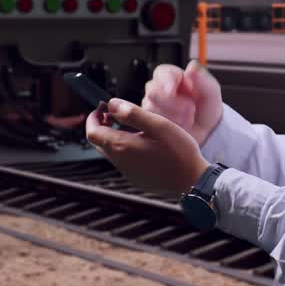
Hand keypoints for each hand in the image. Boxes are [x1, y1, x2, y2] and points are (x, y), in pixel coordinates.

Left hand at [84, 98, 209, 197]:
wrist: (192, 181)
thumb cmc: (179, 152)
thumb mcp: (158, 125)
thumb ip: (133, 113)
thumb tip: (112, 104)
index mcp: (122, 147)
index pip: (92, 132)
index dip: (93, 117)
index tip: (102, 107)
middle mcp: (120, 162)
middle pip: (99, 142)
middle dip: (102, 126)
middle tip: (114, 114)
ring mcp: (127, 172)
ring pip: (111, 152)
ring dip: (114, 137)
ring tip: (132, 126)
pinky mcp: (136, 178)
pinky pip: (123, 161)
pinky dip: (125, 148)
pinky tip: (143, 143)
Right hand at [141, 60, 222, 145]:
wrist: (206, 130)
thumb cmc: (206, 106)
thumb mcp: (210, 90)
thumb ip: (202, 77)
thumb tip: (191, 66)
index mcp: (172, 75)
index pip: (161, 72)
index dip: (167, 81)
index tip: (173, 91)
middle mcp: (158, 88)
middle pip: (153, 91)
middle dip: (172, 102)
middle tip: (191, 109)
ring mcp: (152, 105)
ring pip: (151, 108)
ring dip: (172, 115)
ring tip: (189, 118)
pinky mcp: (150, 121)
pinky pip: (151, 122)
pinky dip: (168, 125)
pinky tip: (179, 127)